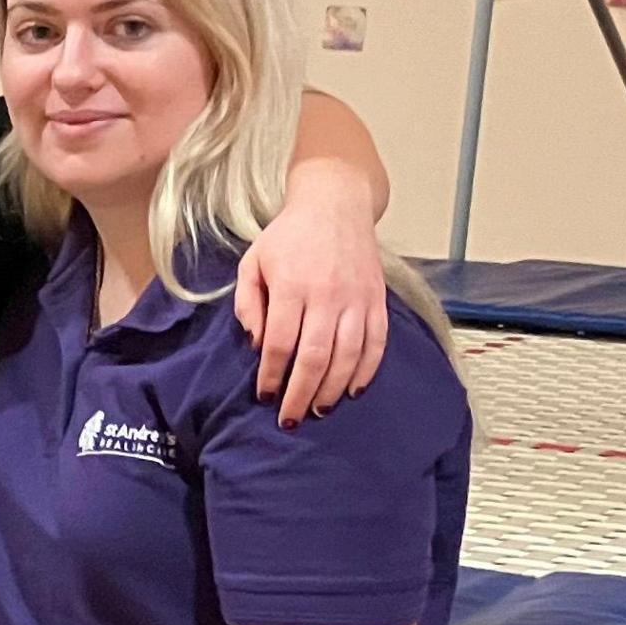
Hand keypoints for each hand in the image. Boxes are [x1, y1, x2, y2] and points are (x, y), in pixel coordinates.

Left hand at [236, 178, 389, 425]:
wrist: (335, 204)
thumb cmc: (288, 236)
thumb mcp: (253, 261)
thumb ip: (248, 303)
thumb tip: (256, 344)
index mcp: (292, 285)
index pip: (281, 342)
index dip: (272, 375)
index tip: (265, 396)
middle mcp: (327, 294)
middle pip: (315, 357)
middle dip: (300, 394)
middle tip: (290, 420)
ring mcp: (357, 298)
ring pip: (348, 356)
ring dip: (332, 389)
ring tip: (318, 410)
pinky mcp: (377, 300)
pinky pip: (377, 344)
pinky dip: (366, 372)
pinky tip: (353, 391)